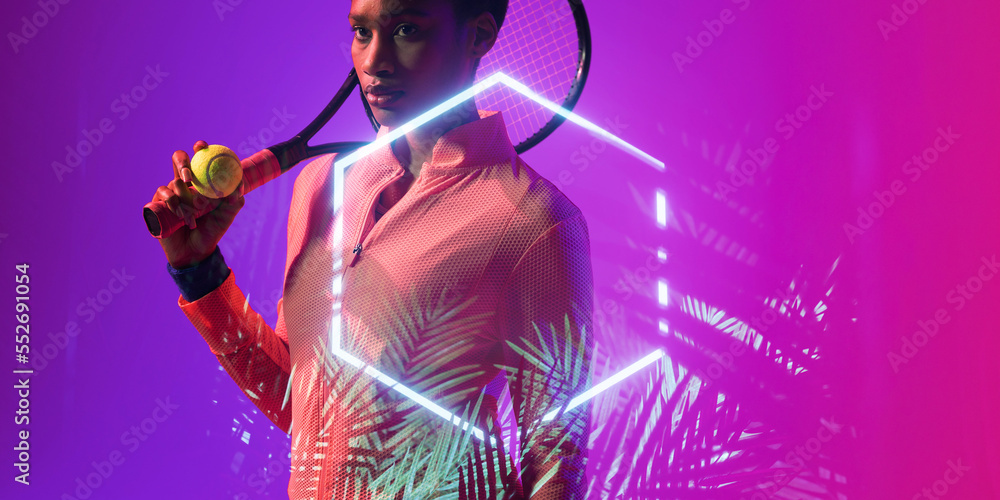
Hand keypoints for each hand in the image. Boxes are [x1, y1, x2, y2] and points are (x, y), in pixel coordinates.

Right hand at [150, 140, 244, 268]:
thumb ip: (235, 201)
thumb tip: (240, 186)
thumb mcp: (226, 216)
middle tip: (190, 175)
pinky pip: (162, 195)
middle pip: (178, 160)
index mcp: (200, 182)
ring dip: (185, 198)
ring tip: (194, 214)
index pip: (199, 159)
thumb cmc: (211, 232)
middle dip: (182, 162)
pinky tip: (181, 214)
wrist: (195, 252)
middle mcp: (183, 184)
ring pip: (173, 182)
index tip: (202, 146)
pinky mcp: (158, 204)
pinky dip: (173, 203)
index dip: (199, 148)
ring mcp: (170, 193)